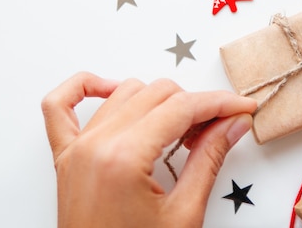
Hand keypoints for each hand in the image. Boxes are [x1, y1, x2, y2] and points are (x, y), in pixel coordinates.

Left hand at [41, 72, 256, 227]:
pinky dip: (85, 87)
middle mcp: (95, 146)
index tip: (240, 107)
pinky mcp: (65, 158)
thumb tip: (233, 124)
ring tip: (182, 127)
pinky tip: (111, 88)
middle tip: (220, 125)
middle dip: (195, 104)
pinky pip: (60, 105)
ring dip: (159, 100)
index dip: (219, 103)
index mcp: (123, 158)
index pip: (182, 107)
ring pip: (125, 91)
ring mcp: (77, 150)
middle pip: (157, 93)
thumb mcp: (184, 214)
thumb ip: (210, 158)